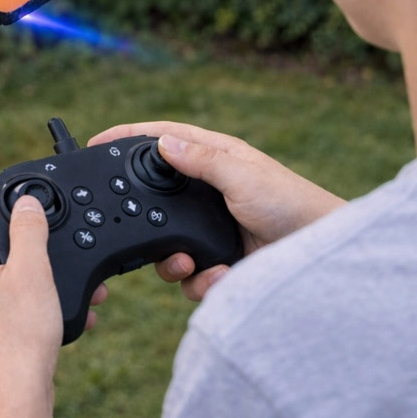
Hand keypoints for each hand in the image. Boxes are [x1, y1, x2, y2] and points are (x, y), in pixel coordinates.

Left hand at [0, 184, 106, 417]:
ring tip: (70, 284)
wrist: (13, 400)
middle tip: (41, 236)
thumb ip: (29, 230)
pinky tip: (65, 315)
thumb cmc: (20, 337)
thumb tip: (25, 202)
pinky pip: (0, 311)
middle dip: (16, 241)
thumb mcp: (33, 271)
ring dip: (31, 277)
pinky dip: (28, 304)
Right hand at [89, 122, 345, 300]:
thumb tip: (161, 143)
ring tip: (190, 263)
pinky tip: (218, 277)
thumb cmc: (292, 205)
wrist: (320, 259)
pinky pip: (189, 274)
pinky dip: (199, 280)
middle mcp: (209, 192)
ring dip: (172, 259)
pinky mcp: (217, 260)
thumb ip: (200, 161)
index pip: (162, 140)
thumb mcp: (242, 175)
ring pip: (166, 244)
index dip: (129, 137)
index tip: (97, 141)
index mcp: (215, 159)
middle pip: (155, 198)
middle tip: (137, 230)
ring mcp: (211, 228)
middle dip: (146, 219)